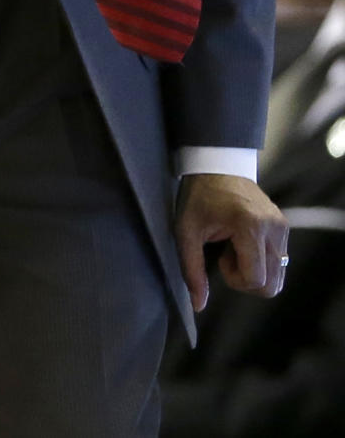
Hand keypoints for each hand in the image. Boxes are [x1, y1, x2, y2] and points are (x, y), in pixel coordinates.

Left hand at [175, 172, 288, 311]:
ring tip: (235, 247)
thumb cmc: (198, 196)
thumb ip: (192, 270)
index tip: (220, 259)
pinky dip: (261, 260)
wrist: (216, 165)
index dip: (235, 279)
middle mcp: (273, 227)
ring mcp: (282, 226)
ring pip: (278, 275)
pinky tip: (243, 241)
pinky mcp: (284, 225)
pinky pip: (279, 260)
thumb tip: (198, 306)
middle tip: (227, 256)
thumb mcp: (186, 231)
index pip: (256, 280)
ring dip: (254, 271)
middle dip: (246, 280)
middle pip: (272, 284)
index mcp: (250, 226)